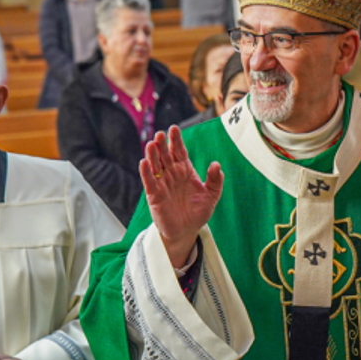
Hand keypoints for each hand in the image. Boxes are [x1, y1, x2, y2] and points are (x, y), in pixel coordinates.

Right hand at [140, 126, 223, 267]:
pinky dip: (146, 172)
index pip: (179, 151)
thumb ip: (215, 181)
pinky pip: (149, 181)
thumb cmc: (198, 212)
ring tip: (151, 144)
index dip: (176, 140)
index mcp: (185, 170)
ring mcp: (162, 183)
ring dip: (152, 155)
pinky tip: (144, 162)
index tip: (174, 128)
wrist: (187, 231)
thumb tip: (216, 164)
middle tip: (160, 134)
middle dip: (163, 144)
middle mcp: (172, 174)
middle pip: (165, 155)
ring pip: (155, 165)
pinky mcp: (154, 195)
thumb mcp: (211, 196)